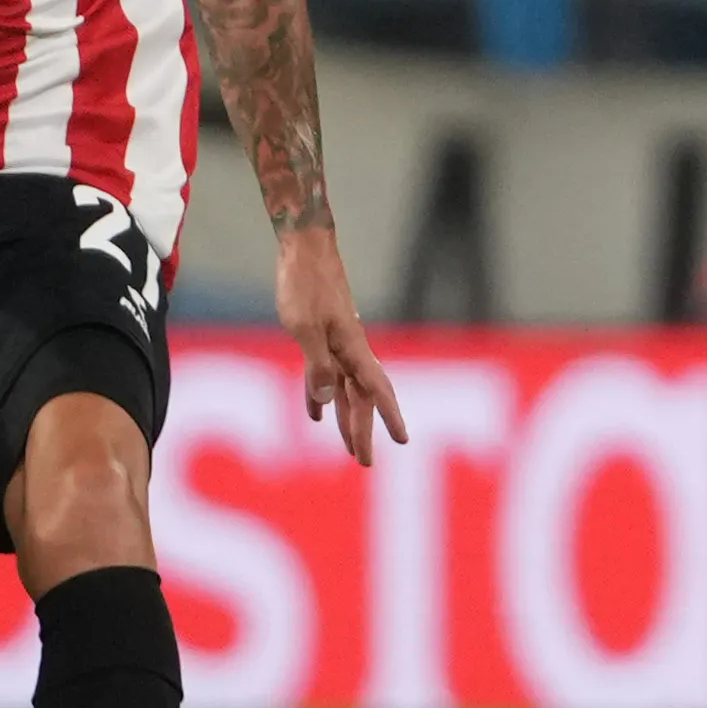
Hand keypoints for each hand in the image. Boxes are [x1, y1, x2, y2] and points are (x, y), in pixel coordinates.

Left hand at [279, 224, 407, 462]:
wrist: (304, 246)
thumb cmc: (304, 283)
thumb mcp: (304, 326)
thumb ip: (317, 364)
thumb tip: (328, 402)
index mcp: (352, 347)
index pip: (376, 389)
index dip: (389, 416)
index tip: (402, 440)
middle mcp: (350, 349)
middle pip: (362, 397)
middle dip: (364, 430)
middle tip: (364, 462)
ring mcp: (338, 342)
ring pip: (346, 388)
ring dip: (347, 418)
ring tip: (347, 447)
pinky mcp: (322, 335)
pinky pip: (326, 374)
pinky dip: (322, 396)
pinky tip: (316, 415)